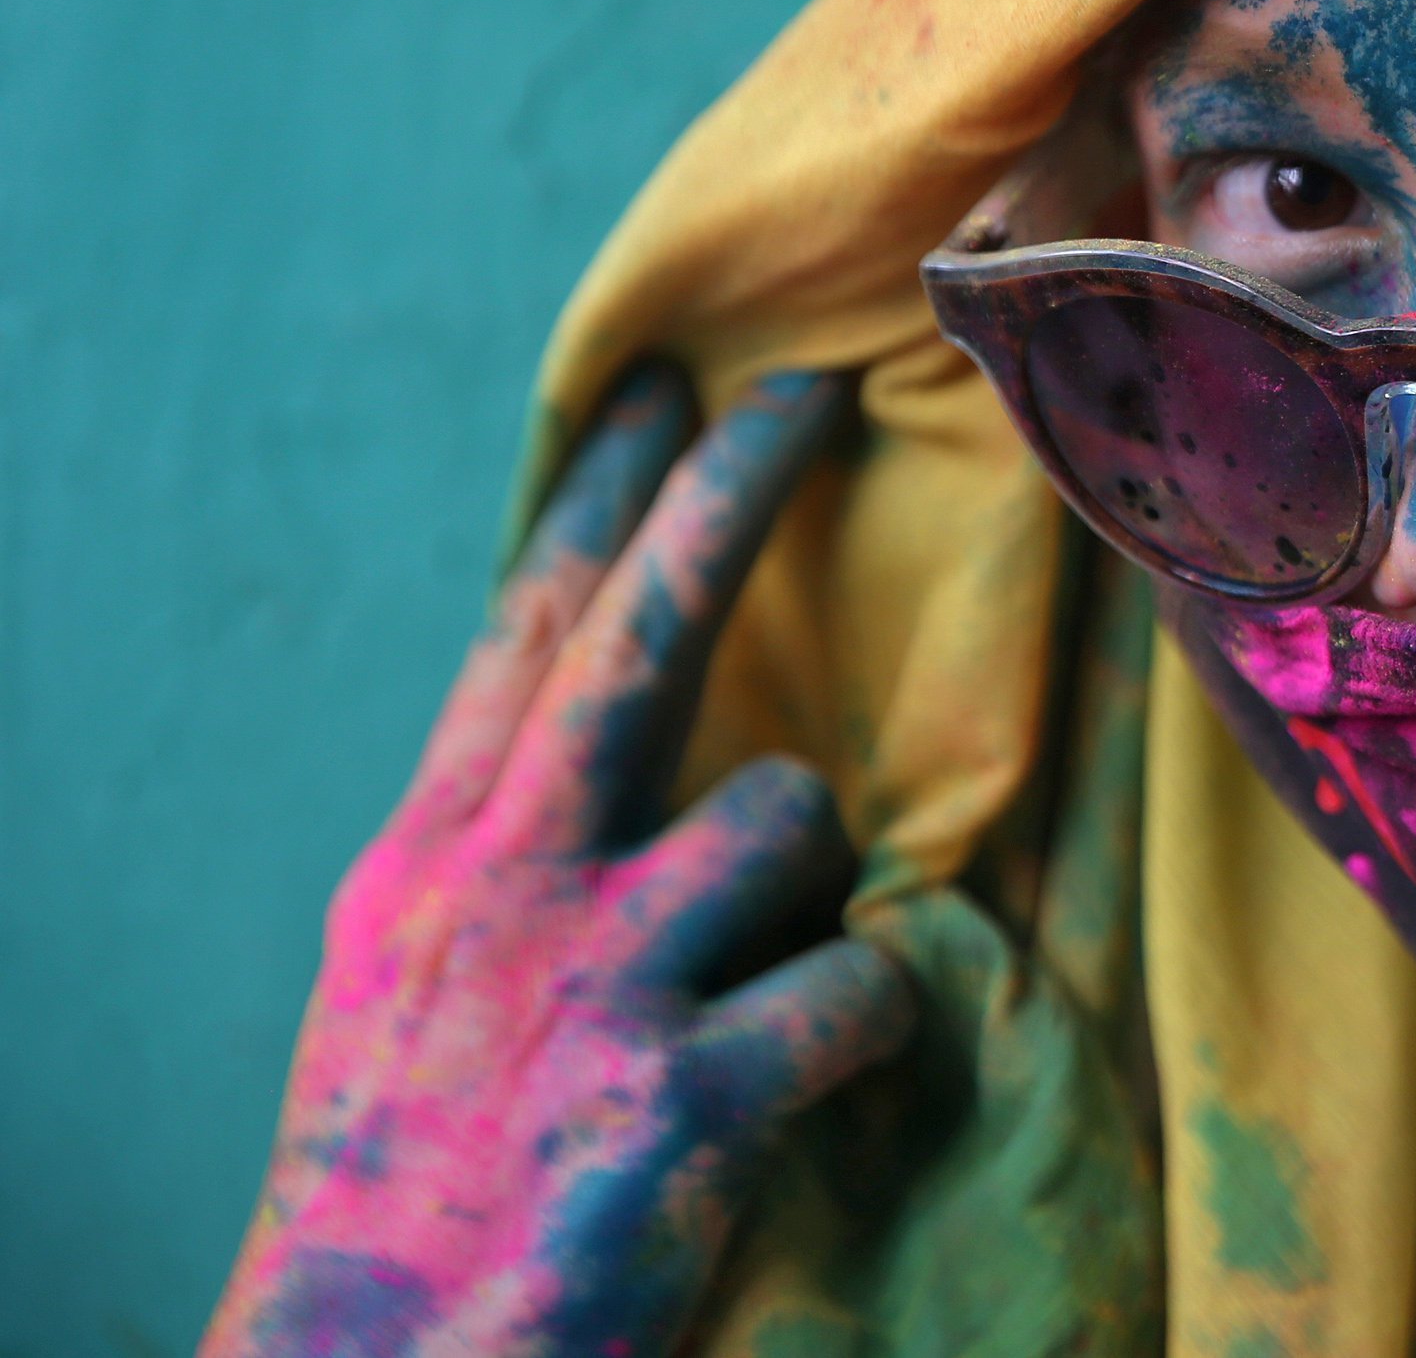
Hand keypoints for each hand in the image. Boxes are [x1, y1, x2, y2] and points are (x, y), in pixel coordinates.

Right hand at [205, 366, 916, 1357]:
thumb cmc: (400, 1190)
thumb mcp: (410, 993)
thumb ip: (504, 863)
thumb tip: (606, 751)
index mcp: (429, 863)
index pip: (526, 634)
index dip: (605, 496)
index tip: (661, 377)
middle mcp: (499, 890)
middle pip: (638, 636)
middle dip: (730, 492)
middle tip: (815, 388)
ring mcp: (589, 979)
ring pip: (789, 814)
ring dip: (810, 887)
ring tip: (740, 1000)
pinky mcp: (678, 1091)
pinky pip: (861, 981)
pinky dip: (861, 1025)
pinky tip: (803, 1091)